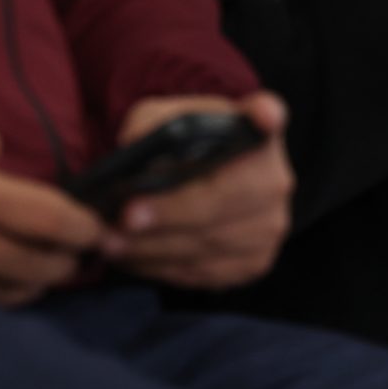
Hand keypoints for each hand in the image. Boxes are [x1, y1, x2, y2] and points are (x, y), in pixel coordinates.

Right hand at [0, 106, 100, 304]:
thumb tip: (4, 164)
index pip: (50, 216)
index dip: (86, 227)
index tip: (105, 229)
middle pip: (40, 260)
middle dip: (74, 261)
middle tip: (92, 254)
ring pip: (14, 288)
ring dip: (44, 282)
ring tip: (59, 271)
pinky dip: (6, 298)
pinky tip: (17, 288)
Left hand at [99, 93, 292, 291]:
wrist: (203, 191)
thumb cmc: (181, 153)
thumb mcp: (162, 123)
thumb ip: (148, 124)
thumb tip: (132, 145)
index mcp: (254, 133)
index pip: (271, 117)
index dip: (268, 117)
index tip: (264, 117)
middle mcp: (274, 178)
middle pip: (227, 198)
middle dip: (173, 211)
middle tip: (126, 217)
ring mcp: (271, 224)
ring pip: (210, 243)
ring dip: (156, 247)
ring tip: (113, 243)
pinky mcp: (256, 262)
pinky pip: (206, 272)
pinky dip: (164, 268)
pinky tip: (134, 258)